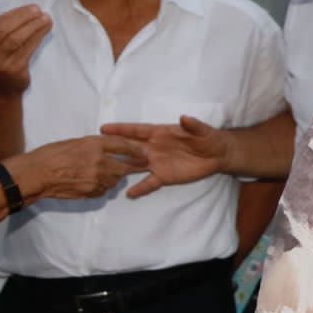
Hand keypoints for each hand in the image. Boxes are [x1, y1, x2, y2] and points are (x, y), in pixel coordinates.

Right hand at [0, 5, 50, 95]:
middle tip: (39, 10)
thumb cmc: (1, 61)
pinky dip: (37, 37)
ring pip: (17, 38)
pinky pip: (27, 49)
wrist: (1, 88)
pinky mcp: (13, 69)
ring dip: (33, 26)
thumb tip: (25, 10)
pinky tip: (45, 30)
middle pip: (5, 28)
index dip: (15, 13)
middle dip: (24, 17)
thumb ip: (1, 30)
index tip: (31, 7)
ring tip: (46, 19)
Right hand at [12, 135, 146, 200]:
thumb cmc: (50, 155)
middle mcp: (99, 162)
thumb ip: (93, 145)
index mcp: (94, 145)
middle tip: (139, 166)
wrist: (36, 174)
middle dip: (131, 167)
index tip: (143, 152)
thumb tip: (107, 147)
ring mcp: (96, 179)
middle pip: (124, 166)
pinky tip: (94, 182)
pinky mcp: (91, 192)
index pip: (122, 146)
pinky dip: (103, 186)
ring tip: (107, 174)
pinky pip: (104, 190)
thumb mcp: (74, 142)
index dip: (135, 149)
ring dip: (115, 177)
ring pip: (115, 180)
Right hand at [100, 115, 227, 197]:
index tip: (104, 129)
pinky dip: (140, 188)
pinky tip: (129, 194)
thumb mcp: (203, 130)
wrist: (217, 155)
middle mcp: (154, 147)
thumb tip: (184, 117)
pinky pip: (149, 183)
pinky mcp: (165, 176)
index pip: (137, 131)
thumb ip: (193, 125)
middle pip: (130, 148)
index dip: (122, 129)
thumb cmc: (208, 137)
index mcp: (160, 133)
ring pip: (135, 165)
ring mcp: (157, 162)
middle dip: (113, 148)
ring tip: (105, 173)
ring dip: (122, 168)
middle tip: (95, 150)